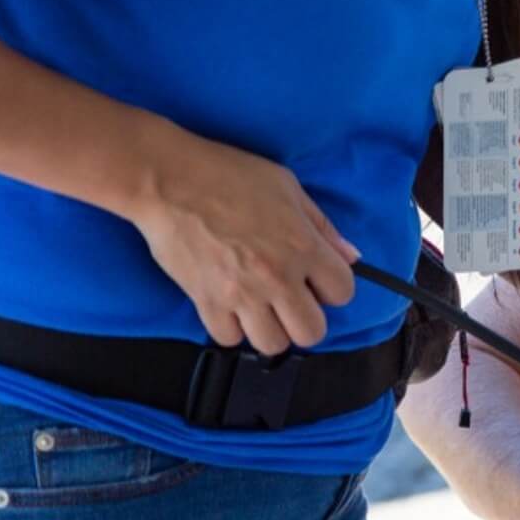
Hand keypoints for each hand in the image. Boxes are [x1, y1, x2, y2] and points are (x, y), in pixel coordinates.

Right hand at [127, 125, 358, 353]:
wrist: (168, 180)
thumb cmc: (229, 175)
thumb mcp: (288, 188)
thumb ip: (322, 226)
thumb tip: (351, 256)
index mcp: (303, 247)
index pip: (343, 292)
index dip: (333, 287)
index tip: (317, 279)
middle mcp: (278, 278)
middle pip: (312, 332)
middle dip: (306, 319)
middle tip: (291, 300)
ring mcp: (241, 294)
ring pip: (272, 344)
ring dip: (270, 329)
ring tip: (261, 308)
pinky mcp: (206, 302)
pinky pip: (228, 339)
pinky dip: (231, 328)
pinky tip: (231, 307)